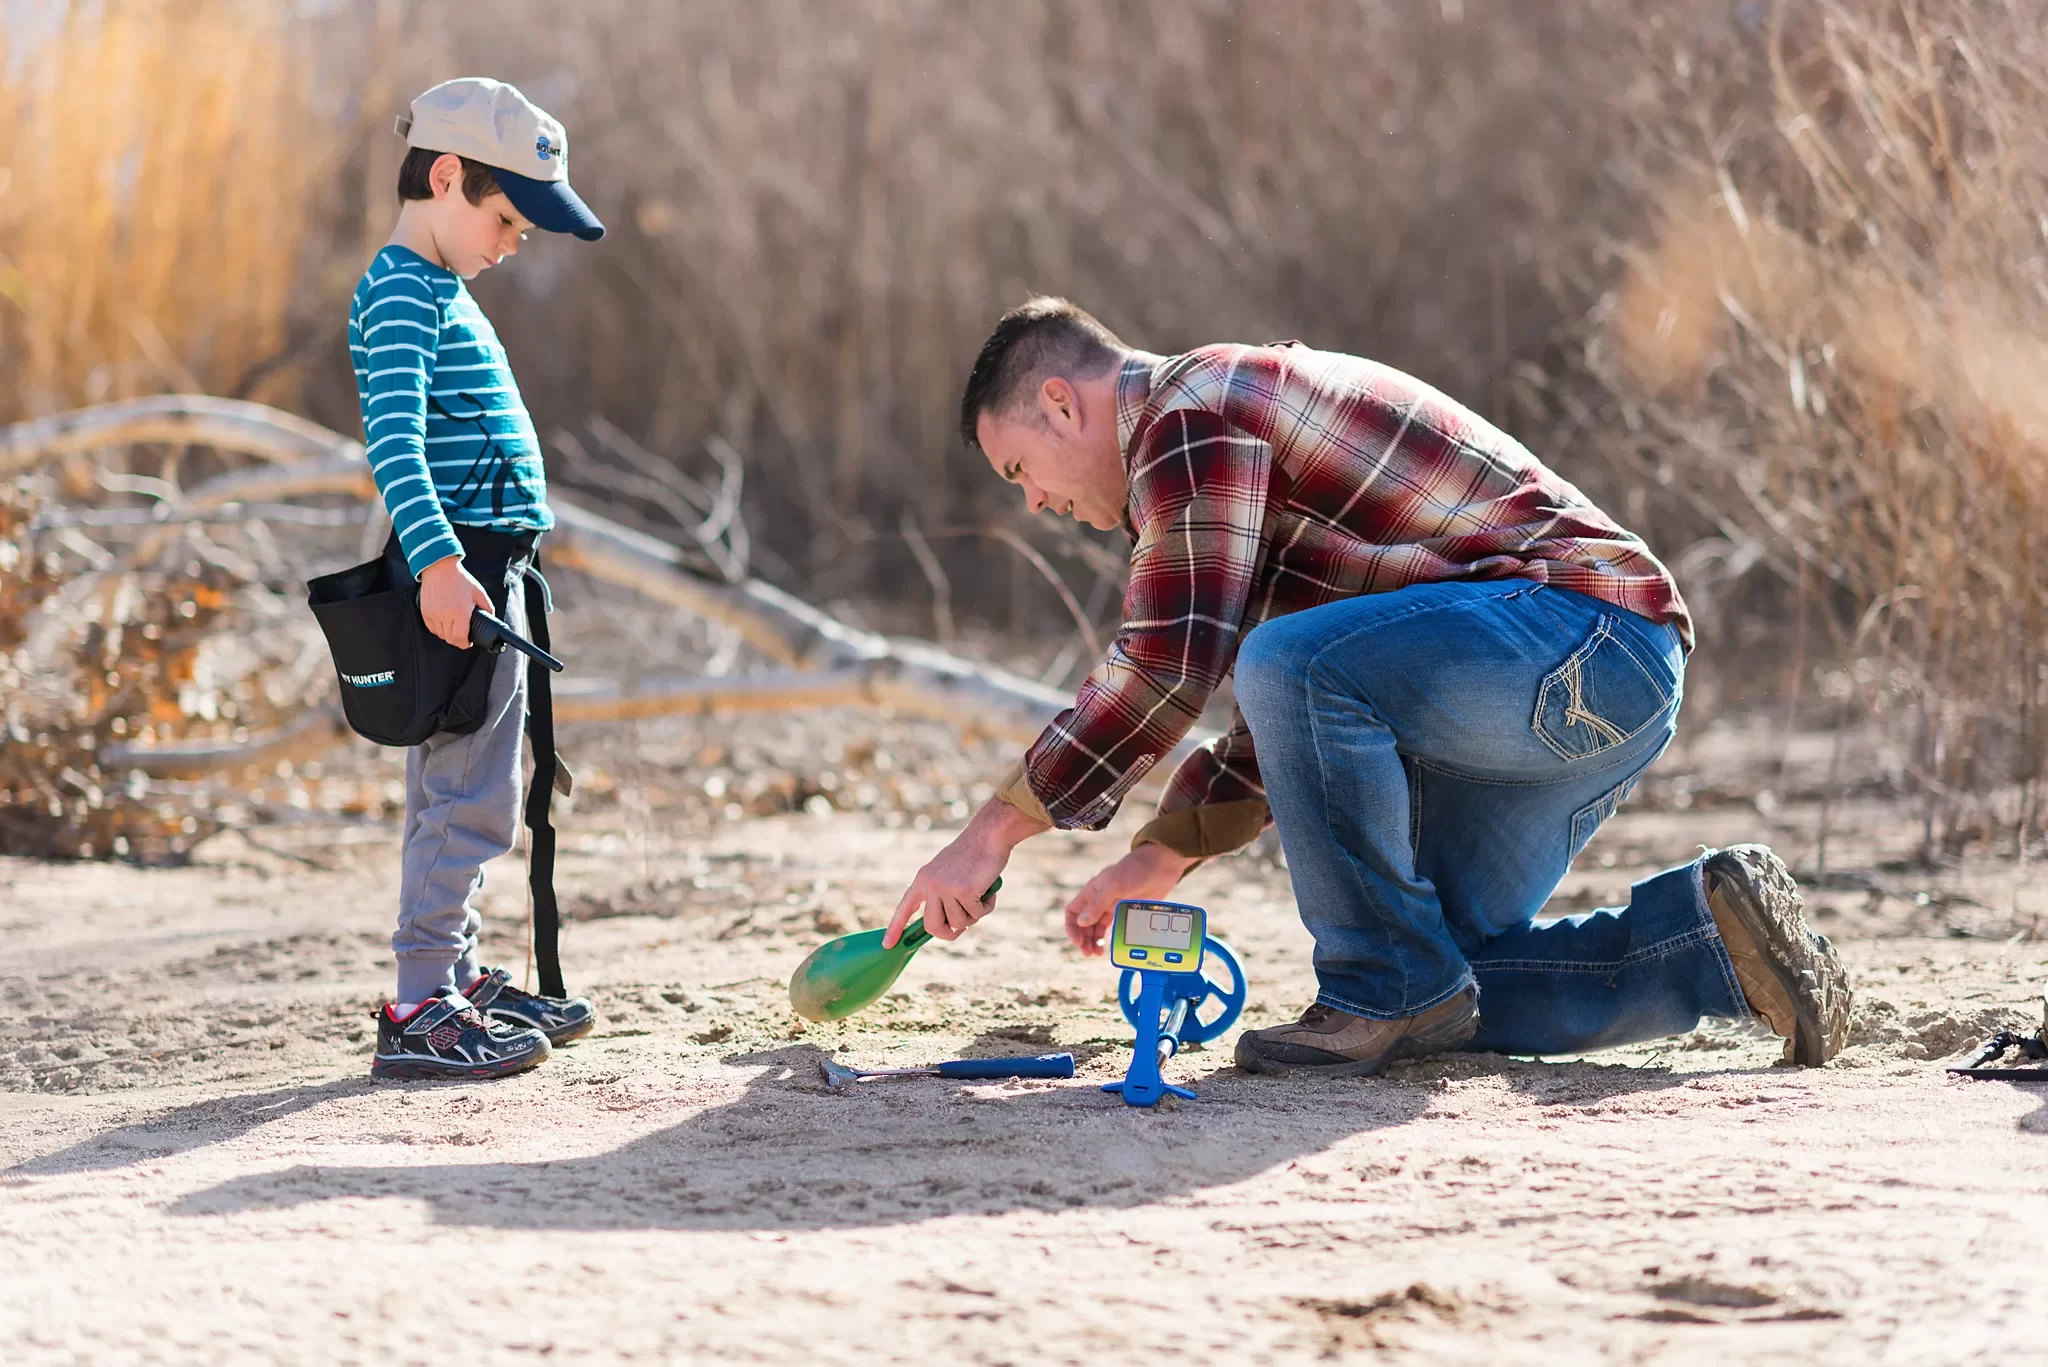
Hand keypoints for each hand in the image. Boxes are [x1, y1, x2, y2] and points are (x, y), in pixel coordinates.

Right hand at [418, 555, 492, 647]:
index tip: (468, 642)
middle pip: (450, 639)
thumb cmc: (460, 579)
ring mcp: (433, 614)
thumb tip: (492, 618)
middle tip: (463, 635)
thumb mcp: (479, 592)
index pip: (460, 638)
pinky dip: (438, 629)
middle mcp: (445, 616)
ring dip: (448, 635)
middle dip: (458, 640)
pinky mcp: (425, 612)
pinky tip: (444, 623)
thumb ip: (487, 607)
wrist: (440, 568)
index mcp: (460, 613)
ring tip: (454, 628)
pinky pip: (431, 628)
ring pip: (440, 635)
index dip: (465, 644)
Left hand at [884, 797, 1048, 946]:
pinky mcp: (963, 891)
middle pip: (932, 927)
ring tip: (980, 896)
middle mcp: (930, 884)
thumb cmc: (973, 854)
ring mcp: (945, 887)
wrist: (988, 834)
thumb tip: (948, 924)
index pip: (905, 907)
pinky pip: (976, 914)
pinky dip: (986, 906)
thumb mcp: (949, 873)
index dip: (895, 928)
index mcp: (922, 879)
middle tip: (961, 930)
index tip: (887, 945)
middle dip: (949, 933)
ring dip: (974, 915)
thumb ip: (942, 894)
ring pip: (958, 922)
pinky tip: (989, 890)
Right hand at [1064, 843, 1200, 955]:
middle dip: (1083, 939)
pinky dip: (1108, 938)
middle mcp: (1099, 899)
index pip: (1073, 911)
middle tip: (1089, 953)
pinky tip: (1109, 946)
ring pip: (1097, 928)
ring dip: (1094, 941)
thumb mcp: (1114, 885)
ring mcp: (1113, 906)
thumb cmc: (1136, 869)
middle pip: (1084, 923)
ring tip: (1096, 953)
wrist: (1161, 865)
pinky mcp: (1126, 911)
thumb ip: (1097, 904)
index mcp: (1092, 891)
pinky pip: (1112, 927)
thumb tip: (1082, 922)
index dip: (1072, 928)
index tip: (1079, 942)